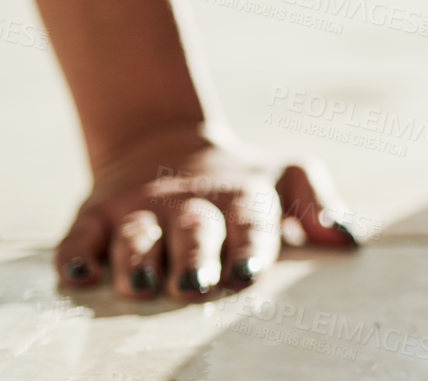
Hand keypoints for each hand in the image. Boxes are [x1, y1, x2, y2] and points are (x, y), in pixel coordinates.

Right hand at [53, 123, 359, 299]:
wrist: (163, 141)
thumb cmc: (238, 180)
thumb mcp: (283, 178)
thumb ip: (316, 203)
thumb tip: (350, 238)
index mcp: (240, 198)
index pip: (249, 222)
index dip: (248, 245)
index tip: (247, 270)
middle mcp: (189, 205)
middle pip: (193, 233)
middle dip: (194, 260)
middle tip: (194, 286)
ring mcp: (139, 210)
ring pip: (136, 237)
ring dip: (139, 260)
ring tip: (142, 284)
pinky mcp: (93, 216)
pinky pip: (79, 237)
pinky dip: (77, 254)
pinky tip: (80, 272)